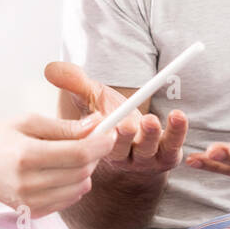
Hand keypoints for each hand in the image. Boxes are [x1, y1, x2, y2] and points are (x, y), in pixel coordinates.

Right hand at [0, 113, 119, 218]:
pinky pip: (68, 201)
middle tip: (92, 139)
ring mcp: (29, 202)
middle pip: (81, 172)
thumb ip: (64, 127)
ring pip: (79, 188)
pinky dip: (73, 185)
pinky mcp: (32, 212)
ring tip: (72, 155)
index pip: (77, 154)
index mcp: (25, 155)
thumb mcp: (28, 122)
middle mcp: (27, 183)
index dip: (100, 144)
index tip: (110, 132)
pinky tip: (61, 172)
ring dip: (85, 171)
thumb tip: (97, 125)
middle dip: (94, 154)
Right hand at [43, 62, 188, 175]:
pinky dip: (177, 132)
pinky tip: (178, 116)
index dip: (100, 138)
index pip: (94, 148)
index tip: (105, 123)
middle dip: (125, 138)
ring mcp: (145, 160)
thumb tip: (51, 69)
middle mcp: (121, 158)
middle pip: (122, 152)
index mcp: (97, 148)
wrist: (136, 133)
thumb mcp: (91, 97)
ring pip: (148, 152)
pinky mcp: (167, 157)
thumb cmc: (109, 114)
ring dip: (152, 136)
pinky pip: (173, 147)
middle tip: (128, 124)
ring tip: (152, 119)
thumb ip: (75, 84)